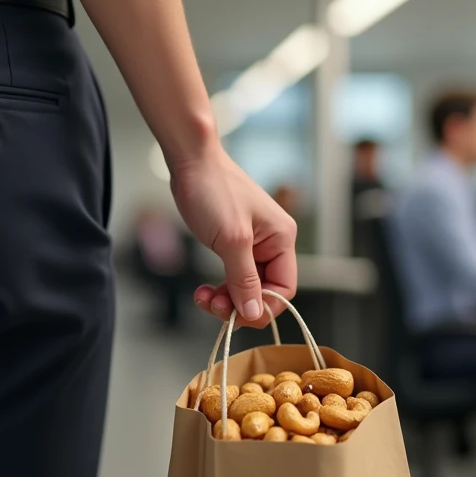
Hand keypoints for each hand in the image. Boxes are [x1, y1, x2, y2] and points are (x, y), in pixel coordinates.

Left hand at [170, 149, 297, 323]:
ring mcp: (253, 244)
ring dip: (225, 299)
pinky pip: (233, 276)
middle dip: (239, 304)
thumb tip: (254, 312)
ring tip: (203, 298)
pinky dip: (219, 287)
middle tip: (213, 306)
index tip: (237, 315)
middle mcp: (273, 243)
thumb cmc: (214, 190)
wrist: (191, 161)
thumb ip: (244, 279)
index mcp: (282, 239)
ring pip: (246, 287)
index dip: (262, 306)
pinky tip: (203, 290)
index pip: (284, 289)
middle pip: (264, 291)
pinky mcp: (234, 243)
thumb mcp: (231, 240)